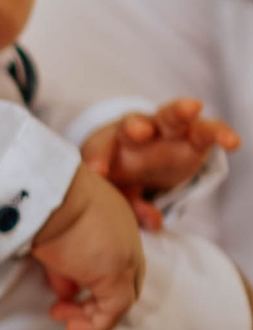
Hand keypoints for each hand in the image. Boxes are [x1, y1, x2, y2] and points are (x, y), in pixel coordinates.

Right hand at [28, 165, 143, 329]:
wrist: (47, 194)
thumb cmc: (44, 204)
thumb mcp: (56, 234)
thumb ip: (64, 265)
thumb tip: (65, 292)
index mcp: (117, 224)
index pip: (117, 262)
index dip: (95, 282)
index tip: (66, 290)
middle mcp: (129, 242)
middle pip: (125, 283)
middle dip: (96, 301)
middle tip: (64, 307)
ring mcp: (125, 259)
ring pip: (121, 299)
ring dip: (91, 313)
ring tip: (62, 318)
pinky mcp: (115, 275)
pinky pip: (112, 311)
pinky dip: (94, 324)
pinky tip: (72, 327)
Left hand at [82, 97, 238, 224]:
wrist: (142, 156)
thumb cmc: (122, 173)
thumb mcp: (120, 190)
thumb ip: (130, 204)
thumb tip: (153, 222)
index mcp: (112, 143)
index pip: (101, 147)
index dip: (98, 158)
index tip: (98, 173)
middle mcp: (139, 131)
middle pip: (135, 122)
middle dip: (136, 126)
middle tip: (138, 132)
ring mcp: (168, 131)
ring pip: (172, 117)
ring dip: (180, 111)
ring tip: (192, 107)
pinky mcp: (195, 137)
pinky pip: (208, 131)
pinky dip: (220, 133)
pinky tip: (232, 142)